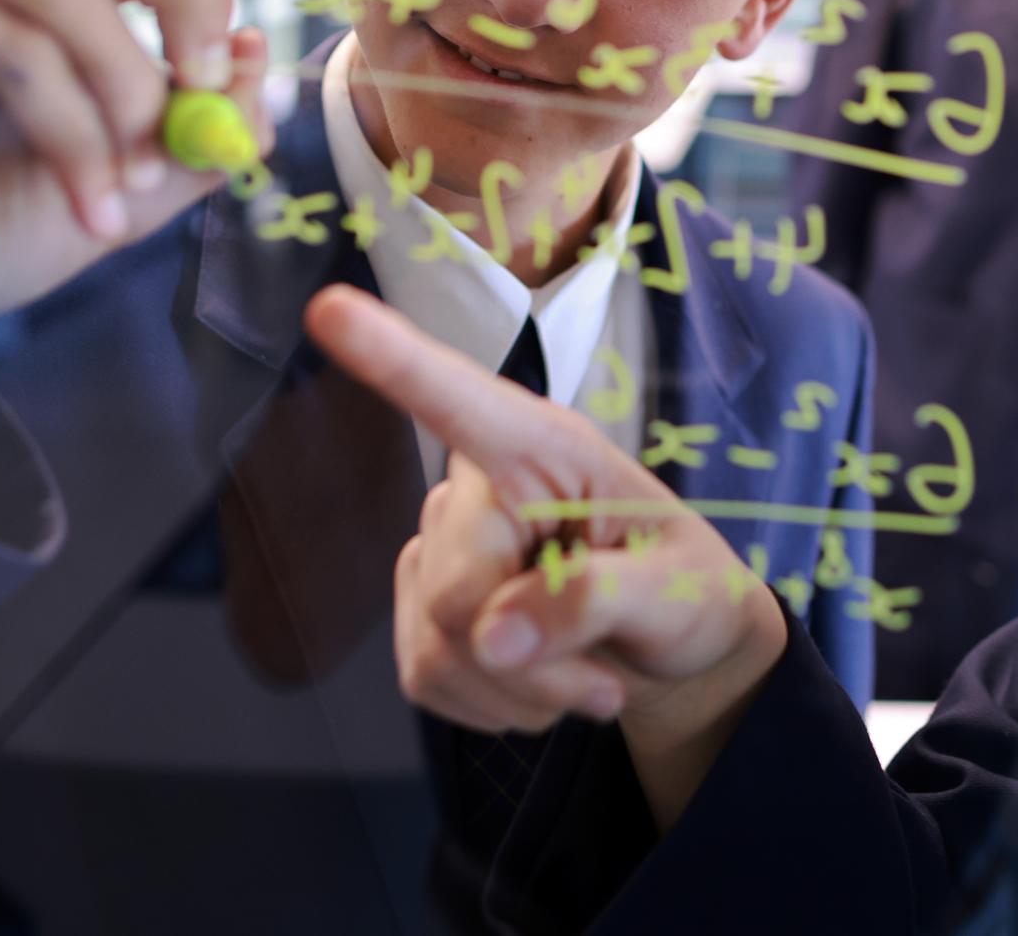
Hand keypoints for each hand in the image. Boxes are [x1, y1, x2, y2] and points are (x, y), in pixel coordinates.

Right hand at [305, 285, 786, 828]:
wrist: (673, 656)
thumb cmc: (686, 593)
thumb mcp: (677, 590)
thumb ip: (594, 600)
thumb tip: (493, 635)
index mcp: (546, 450)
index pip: (461, 401)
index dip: (393, 357)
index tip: (332, 309)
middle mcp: (480, 488)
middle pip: (455, 590)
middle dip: (533, 661)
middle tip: (604, 677)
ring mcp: (442, 549)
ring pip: (439, 647)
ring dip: (522, 692)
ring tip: (587, 678)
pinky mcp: (422, 611)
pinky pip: (426, 678)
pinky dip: (493, 708)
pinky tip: (540, 689)